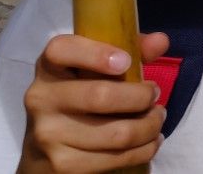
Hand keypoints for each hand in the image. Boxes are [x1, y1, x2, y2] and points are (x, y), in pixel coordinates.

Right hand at [20, 31, 169, 173]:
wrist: (44, 149)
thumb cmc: (80, 96)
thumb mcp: (96, 67)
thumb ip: (129, 48)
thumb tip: (160, 41)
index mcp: (49, 67)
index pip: (61, 50)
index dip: (96, 54)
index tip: (126, 61)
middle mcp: (42, 99)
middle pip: (100, 96)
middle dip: (140, 97)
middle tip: (155, 95)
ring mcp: (49, 135)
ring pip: (116, 133)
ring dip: (149, 126)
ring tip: (157, 118)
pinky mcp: (63, 165)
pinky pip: (115, 159)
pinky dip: (143, 150)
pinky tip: (150, 142)